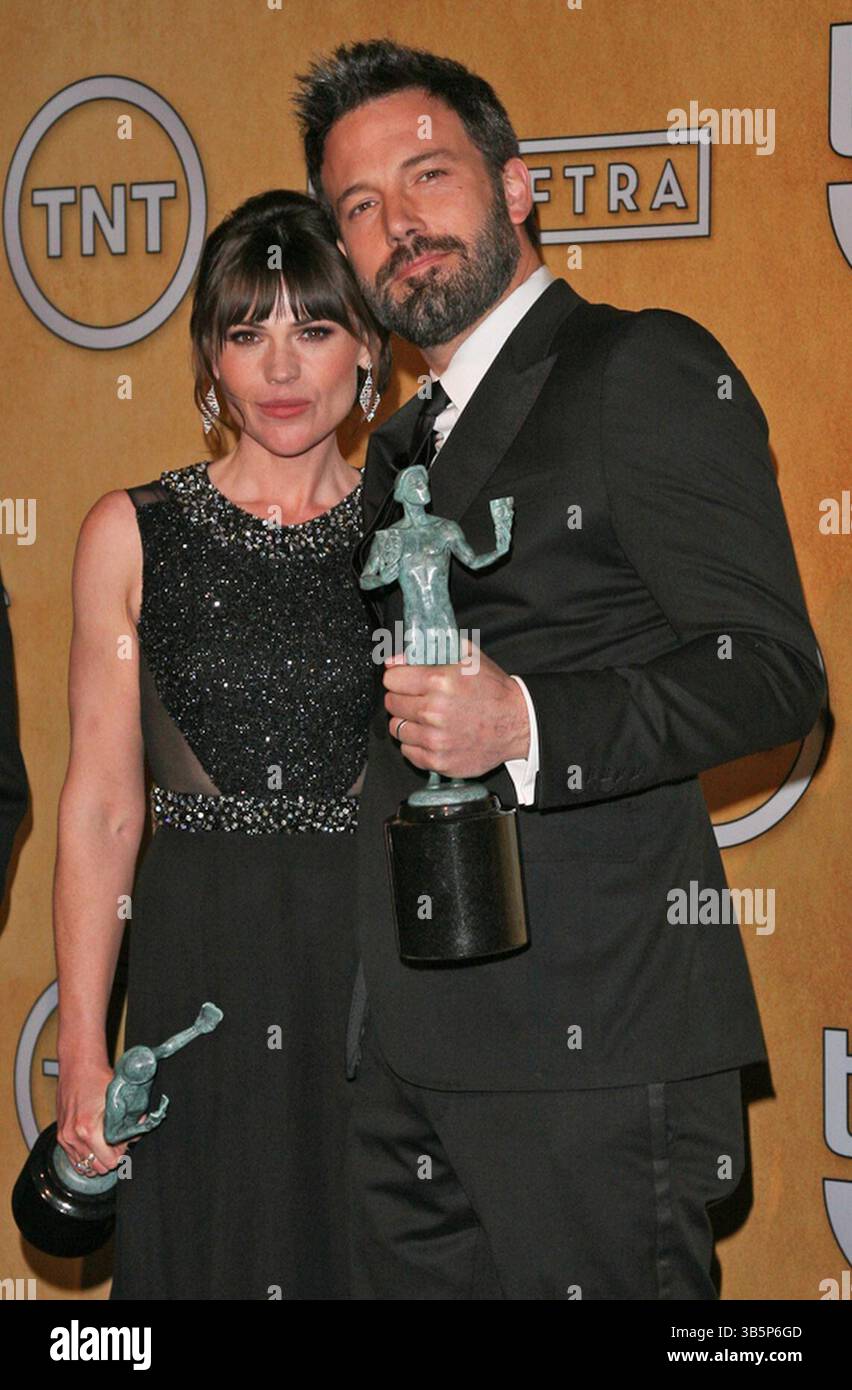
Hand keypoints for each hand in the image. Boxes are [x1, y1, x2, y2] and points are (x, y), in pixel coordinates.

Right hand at [55, 1055, 129, 1176]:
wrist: (78, 1065)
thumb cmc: (98, 1078)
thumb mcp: (119, 1099)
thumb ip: (128, 1121)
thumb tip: (136, 1134)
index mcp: (88, 1130)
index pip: (109, 1161)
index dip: (121, 1153)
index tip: (125, 1143)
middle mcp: (73, 1137)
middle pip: (98, 1167)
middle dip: (111, 1157)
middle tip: (118, 1143)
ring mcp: (65, 1137)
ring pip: (86, 1165)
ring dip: (98, 1157)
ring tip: (106, 1143)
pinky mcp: (60, 1135)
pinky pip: (74, 1159)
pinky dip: (86, 1156)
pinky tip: (95, 1146)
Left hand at [384, 636, 530, 777]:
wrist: (517, 724)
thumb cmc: (494, 690)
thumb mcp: (467, 657)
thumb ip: (428, 652)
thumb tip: (394, 660)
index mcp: (439, 682)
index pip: (391, 679)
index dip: (398, 678)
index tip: (404, 681)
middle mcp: (434, 711)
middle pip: (392, 704)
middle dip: (402, 699)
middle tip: (418, 699)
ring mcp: (435, 739)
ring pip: (397, 729)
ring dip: (408, 722)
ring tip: (427, 718)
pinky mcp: (439, 760)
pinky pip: (408, 751)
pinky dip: (416, 744)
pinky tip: (432, 735)